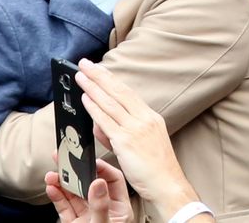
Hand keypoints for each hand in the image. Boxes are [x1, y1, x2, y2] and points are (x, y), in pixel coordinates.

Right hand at [45, 159, 132, 222]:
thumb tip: (98, 181)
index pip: (113, 180)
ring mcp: (88, 218)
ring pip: (74, 194)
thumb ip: (100, 206)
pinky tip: (51, 188)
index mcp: (118, 209)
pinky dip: (57, 197)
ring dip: (62, 183)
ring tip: (52, 175)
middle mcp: (103, 210)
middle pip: (89, 184)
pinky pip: (65, 207)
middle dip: (75, 171)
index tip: (88, 159)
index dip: (101, 167)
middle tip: (63, 159)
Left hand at [75, 60, 199, 220]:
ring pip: (110, 102)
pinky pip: (106, 121)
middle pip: (118, 91)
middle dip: (99, 75)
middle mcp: (144, 118)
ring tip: (80, 76)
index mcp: (150, 116)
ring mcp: (136, 129)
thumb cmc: (156, 168)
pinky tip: (85, 99)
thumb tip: (99, 122)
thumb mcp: (143, 142)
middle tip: (85, 64)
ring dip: (93, 87)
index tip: (99, 68)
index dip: (111, 79)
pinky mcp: (126, 142)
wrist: (168, 186)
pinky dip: (94, 108)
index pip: (127, 91)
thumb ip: (120, 130)